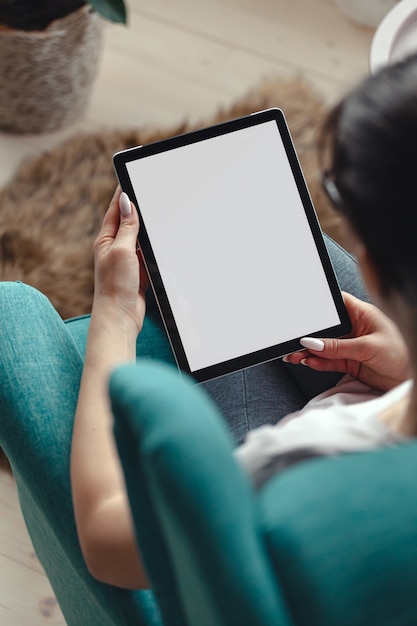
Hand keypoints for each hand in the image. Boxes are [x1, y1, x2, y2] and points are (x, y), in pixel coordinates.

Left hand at [92, 186, 146, 333]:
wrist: (120, 317)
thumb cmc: (115, 285)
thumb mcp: (122, 250)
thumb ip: (126, 227)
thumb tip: (126, 202)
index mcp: (105, 240)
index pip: (115, 210)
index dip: (123, 194)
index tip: (129, 177)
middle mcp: (116, 248)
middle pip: (129, 222)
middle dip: (138, 208)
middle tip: (149, 190)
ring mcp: (128, 261)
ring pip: (141, 238)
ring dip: (148, 228)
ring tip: (159, 212)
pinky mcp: (139, 272)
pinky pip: (149, 254)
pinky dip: (155, 248)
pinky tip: (163, 242)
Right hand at [284, 292, 409, 391]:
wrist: (412, 379)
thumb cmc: (402, 354)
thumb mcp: (368, 347)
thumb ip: (338, 347)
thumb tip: (313, 343)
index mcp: (362, 314)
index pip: (334, 305)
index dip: (317, 306)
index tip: (300, 314)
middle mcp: (354, 328)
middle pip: (325, 328)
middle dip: (308, 335)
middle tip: (293, 342)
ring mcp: (351, 346)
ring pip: (324, 347)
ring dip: (309, 352)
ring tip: (296, 356)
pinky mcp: (350, 362)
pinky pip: (329, 361)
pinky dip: (318, 363)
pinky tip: (309, 362)